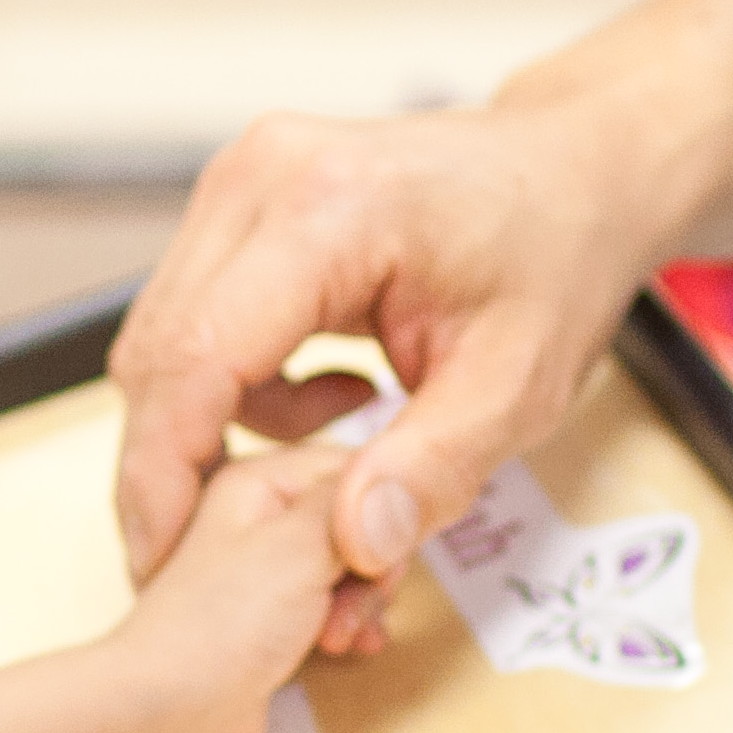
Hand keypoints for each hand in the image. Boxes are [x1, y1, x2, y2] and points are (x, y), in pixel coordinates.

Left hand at [0, 447, 351, 732]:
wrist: (168, 712)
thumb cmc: (220, 625)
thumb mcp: (300, 547)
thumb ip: (352, 502)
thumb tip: (397, 462)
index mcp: (258, 480)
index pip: (354, 470)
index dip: (381, 515)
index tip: (379, 559)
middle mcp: (259, 515)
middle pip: (357, 520)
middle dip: (372, 569)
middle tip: (357, 607)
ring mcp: (265, 568)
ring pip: (348, 567)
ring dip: (361, 604)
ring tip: (342, 638)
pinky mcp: (270, 615)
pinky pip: (331, 604)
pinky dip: (346, 626)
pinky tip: (348, 650)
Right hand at [111, 95, 682, 652]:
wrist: (574, 171)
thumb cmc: (556, 258)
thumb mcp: (518, 387)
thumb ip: (432, 469)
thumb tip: (352, 546)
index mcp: (330, 210)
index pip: (195, 357)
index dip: (164, 472)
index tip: (163, 562)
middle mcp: (264, 175)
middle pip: (158, 349)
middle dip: (176, 463)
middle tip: (233, 544)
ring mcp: (243, 176)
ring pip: (165, 336)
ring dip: (217, 420)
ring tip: (344, 431)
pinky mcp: (241, 195)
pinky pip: (193, 313)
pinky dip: (238, 381)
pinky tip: (338, 384)